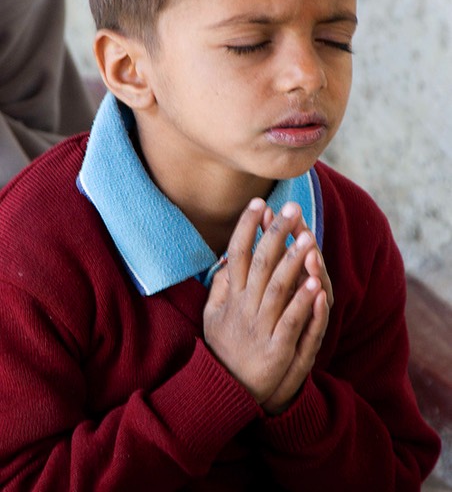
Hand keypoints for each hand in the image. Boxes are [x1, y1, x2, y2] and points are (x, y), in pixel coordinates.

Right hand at [203, 198, 331, 413]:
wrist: (227, 392)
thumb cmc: (225, 348)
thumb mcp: (213, 315)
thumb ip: (220, 286)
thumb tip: (226, 257)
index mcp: (231, 297)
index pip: (237, 253)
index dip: (246, 227)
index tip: (258, 203)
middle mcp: (244, 308)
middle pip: (260, 264)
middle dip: (275, 234)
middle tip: (290, 207)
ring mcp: (260, 328)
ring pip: (277, 289)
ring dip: (293, 262)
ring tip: (307, 238)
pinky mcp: (277, 350)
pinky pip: (291, 322)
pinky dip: (302, 303)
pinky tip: (315, 283)